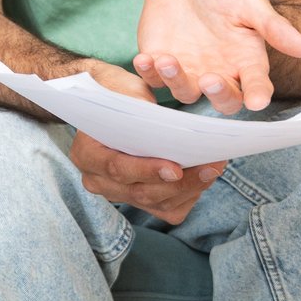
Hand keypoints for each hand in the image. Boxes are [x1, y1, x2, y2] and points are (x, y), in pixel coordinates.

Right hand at [64, 62, 223, 225]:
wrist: (113, 101)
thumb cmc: (119, 93)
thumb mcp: (125, 91)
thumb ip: (139, 108)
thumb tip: (167, 126)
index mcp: (86, 153)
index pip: (116, 167)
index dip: (146, 170)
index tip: (175, 168)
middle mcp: (98, 180)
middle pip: (140, 192)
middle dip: (180, 183)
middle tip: (211, 166)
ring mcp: (118, 194)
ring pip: (158, 204)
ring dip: (191, 189)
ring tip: (214, 168)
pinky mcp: (139, 202)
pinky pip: (168, 210)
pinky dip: (189, 196)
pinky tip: (203, 178)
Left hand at [134, 0, 300, 111]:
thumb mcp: (251, 4)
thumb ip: (273, 27)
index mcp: (246, 64)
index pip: (256, 86)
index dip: (258, 94)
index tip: (257, 100)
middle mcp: (219, 76)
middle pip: (222, 100)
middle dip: (217, 94)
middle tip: (211, 80)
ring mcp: (188, 74)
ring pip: (184, 92)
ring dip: (176, 81)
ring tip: (169, 61)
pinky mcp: (159, 65)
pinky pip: (153, 77)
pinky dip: (147, 71)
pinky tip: (144, 59)